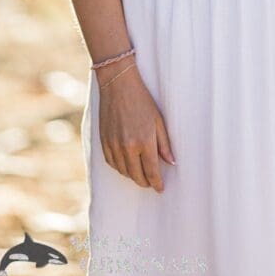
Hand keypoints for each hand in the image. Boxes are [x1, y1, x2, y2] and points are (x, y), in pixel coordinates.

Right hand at [97, 61, 175, 191]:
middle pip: (137, 176)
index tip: (160, 189)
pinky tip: (127, 165)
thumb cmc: (142, 101)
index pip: (152, 172)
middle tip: (152, 183)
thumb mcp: (158, 120)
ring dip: (133, 176)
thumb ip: (164, 144)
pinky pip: (112, 163)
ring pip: (124, 172)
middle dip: (146, 182)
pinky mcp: (104, 143)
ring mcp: (114, 146)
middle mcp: (127, 147)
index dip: (157, 183)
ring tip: (141, 174)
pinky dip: (121, 168)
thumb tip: (171, 162)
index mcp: (144, 141)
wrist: (118, 86)